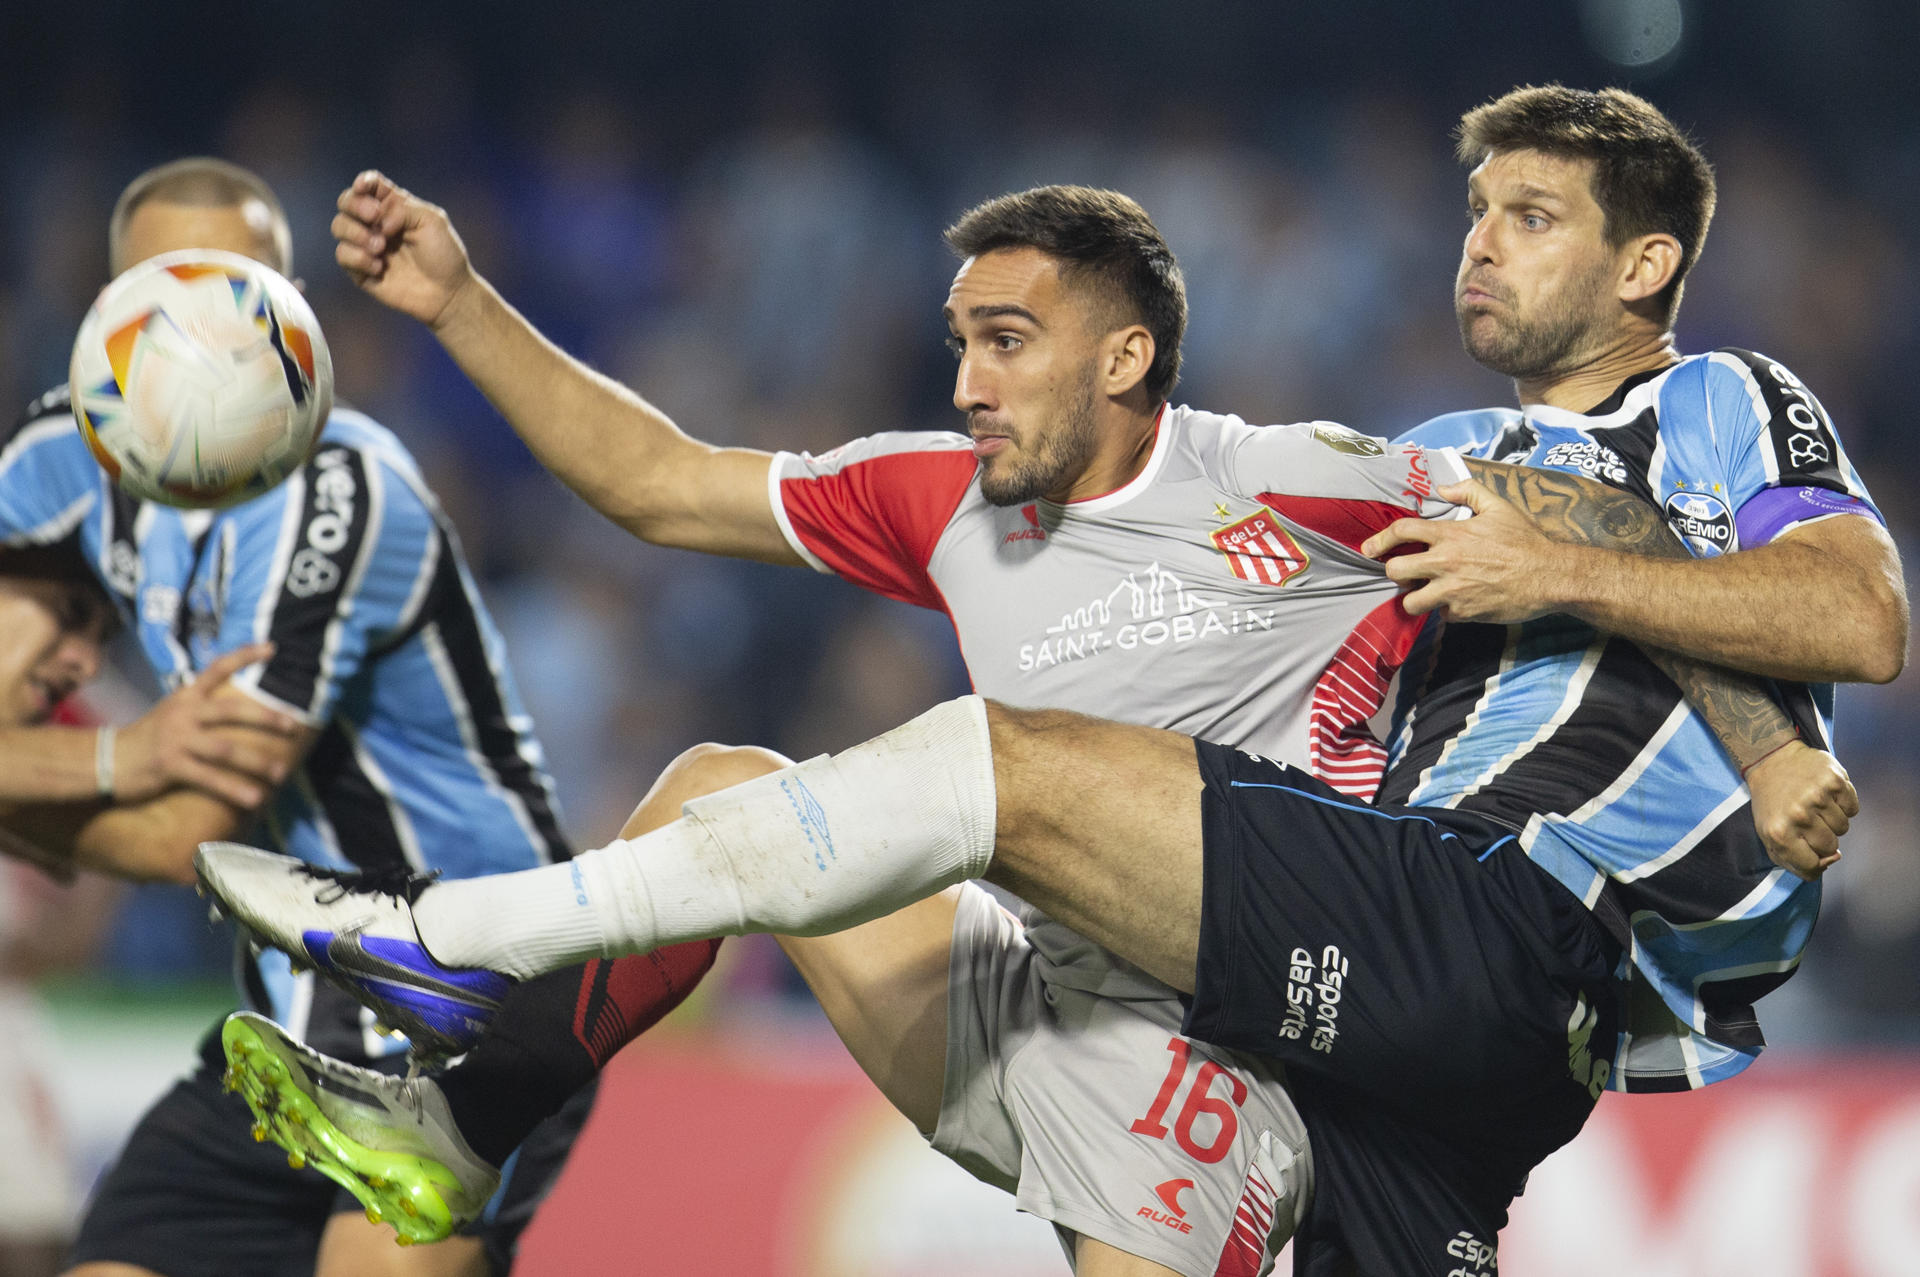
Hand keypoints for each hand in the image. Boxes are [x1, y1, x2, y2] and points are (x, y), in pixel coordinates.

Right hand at [115, 644, 300, 807]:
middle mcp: (183, 713)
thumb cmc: (147, 738)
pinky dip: (234, 789)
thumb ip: (201, 706)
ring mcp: (176, 740)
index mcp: (186, 697)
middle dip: (265, 718)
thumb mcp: (172, 713)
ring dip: (257, 763)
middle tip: (293, 726)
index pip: (217, 668)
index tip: (272, 648)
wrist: (104, 760)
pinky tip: (255, 799)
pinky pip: (209, 779)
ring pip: (225, 750)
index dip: (244, 656)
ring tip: (281, 774)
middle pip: (231, 710)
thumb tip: (240, 707)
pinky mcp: (170, 766)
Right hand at [332, 170, 475, 328]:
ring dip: (356, 232)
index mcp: (394, 207)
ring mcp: (366, 246)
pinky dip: (358, 258)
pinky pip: (343, 255)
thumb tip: (378, 221)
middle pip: (346, 202)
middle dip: (355, 205)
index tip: (363, 186)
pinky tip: (379, 267)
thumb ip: (403, 209)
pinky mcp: (360, 270)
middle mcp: (376, 223)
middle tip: (375, 216)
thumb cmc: (444, 255)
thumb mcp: (431, 221)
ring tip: (381, 247)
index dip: (363, 182)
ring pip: (339, 226)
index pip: (370, 186)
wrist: (447, 292)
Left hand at [1362, 478, 1572, 621]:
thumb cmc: (1525, 540)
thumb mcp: (1499, 506)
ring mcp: (1452, 591)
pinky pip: (1440, 615)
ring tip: (1424, 592)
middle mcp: (1445, 563)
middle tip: (1404, 571)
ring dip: (1413, 597)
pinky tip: (1456, 601)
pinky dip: (1444, 610)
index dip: (1380, 539)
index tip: (1369, 548)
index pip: (1402, 531)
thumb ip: (1468, 491)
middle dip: (1394, 571)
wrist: (1549, 576)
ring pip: (1410, 602)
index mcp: (1451, 535)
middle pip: (1395, 570)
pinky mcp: (1463, 614)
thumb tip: (1443, 488)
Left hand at [1744, 741, 1855, 880]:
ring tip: (1815, 806)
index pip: (1812, 865)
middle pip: (1831, 847)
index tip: (1806, 846)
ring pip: (1843, 828)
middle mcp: (1799, 815)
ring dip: (1832, 820)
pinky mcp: (1835, 781)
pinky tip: (1826, 795)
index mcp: (1780, 833)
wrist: (1772, 760)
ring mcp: (1818, 797)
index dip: (1813, 858)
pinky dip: (1843, 805)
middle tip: (1807, 820)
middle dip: (1822, 837)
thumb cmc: (1772, 802)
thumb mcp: (1769, 836)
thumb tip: (1829, 862)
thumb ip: (1793, 860)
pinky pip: (1853, 809)